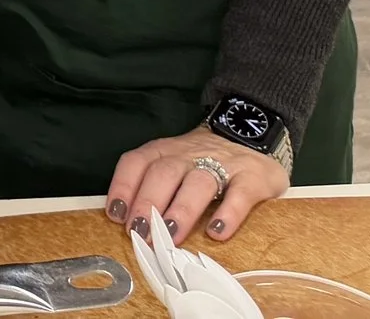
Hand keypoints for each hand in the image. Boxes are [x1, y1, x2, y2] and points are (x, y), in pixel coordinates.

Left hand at [107, 129, 288, 246]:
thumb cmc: (205, 160)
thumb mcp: (176, 163)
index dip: (124, 186)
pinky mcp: (253, 178)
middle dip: (149, 202)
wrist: (253, 133)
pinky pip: (240, 194)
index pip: (137, 161)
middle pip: (164, 173)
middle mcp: (190, 154)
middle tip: (141, 232)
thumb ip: (154, 185)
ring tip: (172, 236)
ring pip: (199, 182)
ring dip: (182, 210)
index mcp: (166, 151)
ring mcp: (223, 165)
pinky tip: (217, 232)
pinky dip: (228, 213)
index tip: (116, 215)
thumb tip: (127, 221)